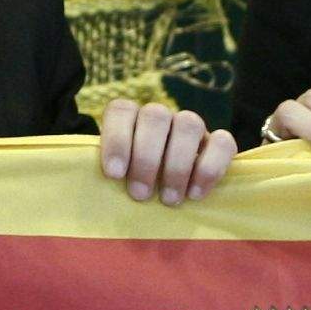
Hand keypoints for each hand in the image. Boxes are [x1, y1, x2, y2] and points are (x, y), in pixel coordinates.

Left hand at [99, 99, 236, 205]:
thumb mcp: (113, 177)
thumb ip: (104, 174)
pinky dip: (210, 168)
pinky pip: (223, 142)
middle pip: (155, 116)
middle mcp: (160, 117)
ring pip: (188, 124)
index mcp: (130, 117)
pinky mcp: (218, 142)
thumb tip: (87, 187)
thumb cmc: (130, 187)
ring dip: (178, 164)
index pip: (122, 110)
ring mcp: (190, 127)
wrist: (163, 193)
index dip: (117, 139)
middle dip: (146, 158)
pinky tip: (196, 194)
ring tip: (169, 199)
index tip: (113, 174)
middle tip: (139, 194)